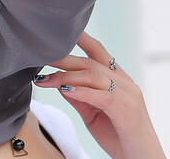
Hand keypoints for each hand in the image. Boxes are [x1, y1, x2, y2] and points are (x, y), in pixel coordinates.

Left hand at [33, 31, 165, 158]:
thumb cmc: (119, 137)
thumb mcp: (93, 114)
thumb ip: (79, 96)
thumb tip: (60, 81)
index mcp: (118, 79)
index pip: (98, 52)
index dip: (82, 38)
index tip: (62, 32)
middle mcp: (125, 82)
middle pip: (90, 63)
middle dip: (63, 59)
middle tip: (41, 58)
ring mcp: (128, 95)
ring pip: (93, 76)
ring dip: (66, 76)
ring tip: (45, 79)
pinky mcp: (127, 111)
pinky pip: (102, 96)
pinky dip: (82, 91)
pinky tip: (65, 89)